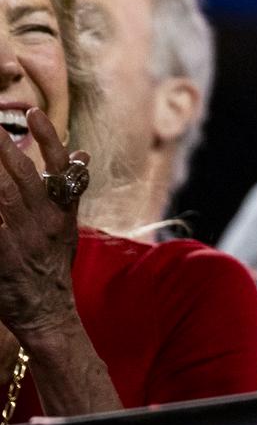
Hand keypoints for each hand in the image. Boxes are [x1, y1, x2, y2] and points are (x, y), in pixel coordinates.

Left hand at [0, 109, 84, 339]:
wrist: (47, 311)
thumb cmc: (54, 265)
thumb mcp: (70, 226)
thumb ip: (71, 189)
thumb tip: (81, 153)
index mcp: (63, 211)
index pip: (61, 166)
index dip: (48, 138)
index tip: (34, 113)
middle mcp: (45, 221)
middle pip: (25, 176)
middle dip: (6, 148)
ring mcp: (22, 240)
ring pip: (4, 196)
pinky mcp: (3, 257)